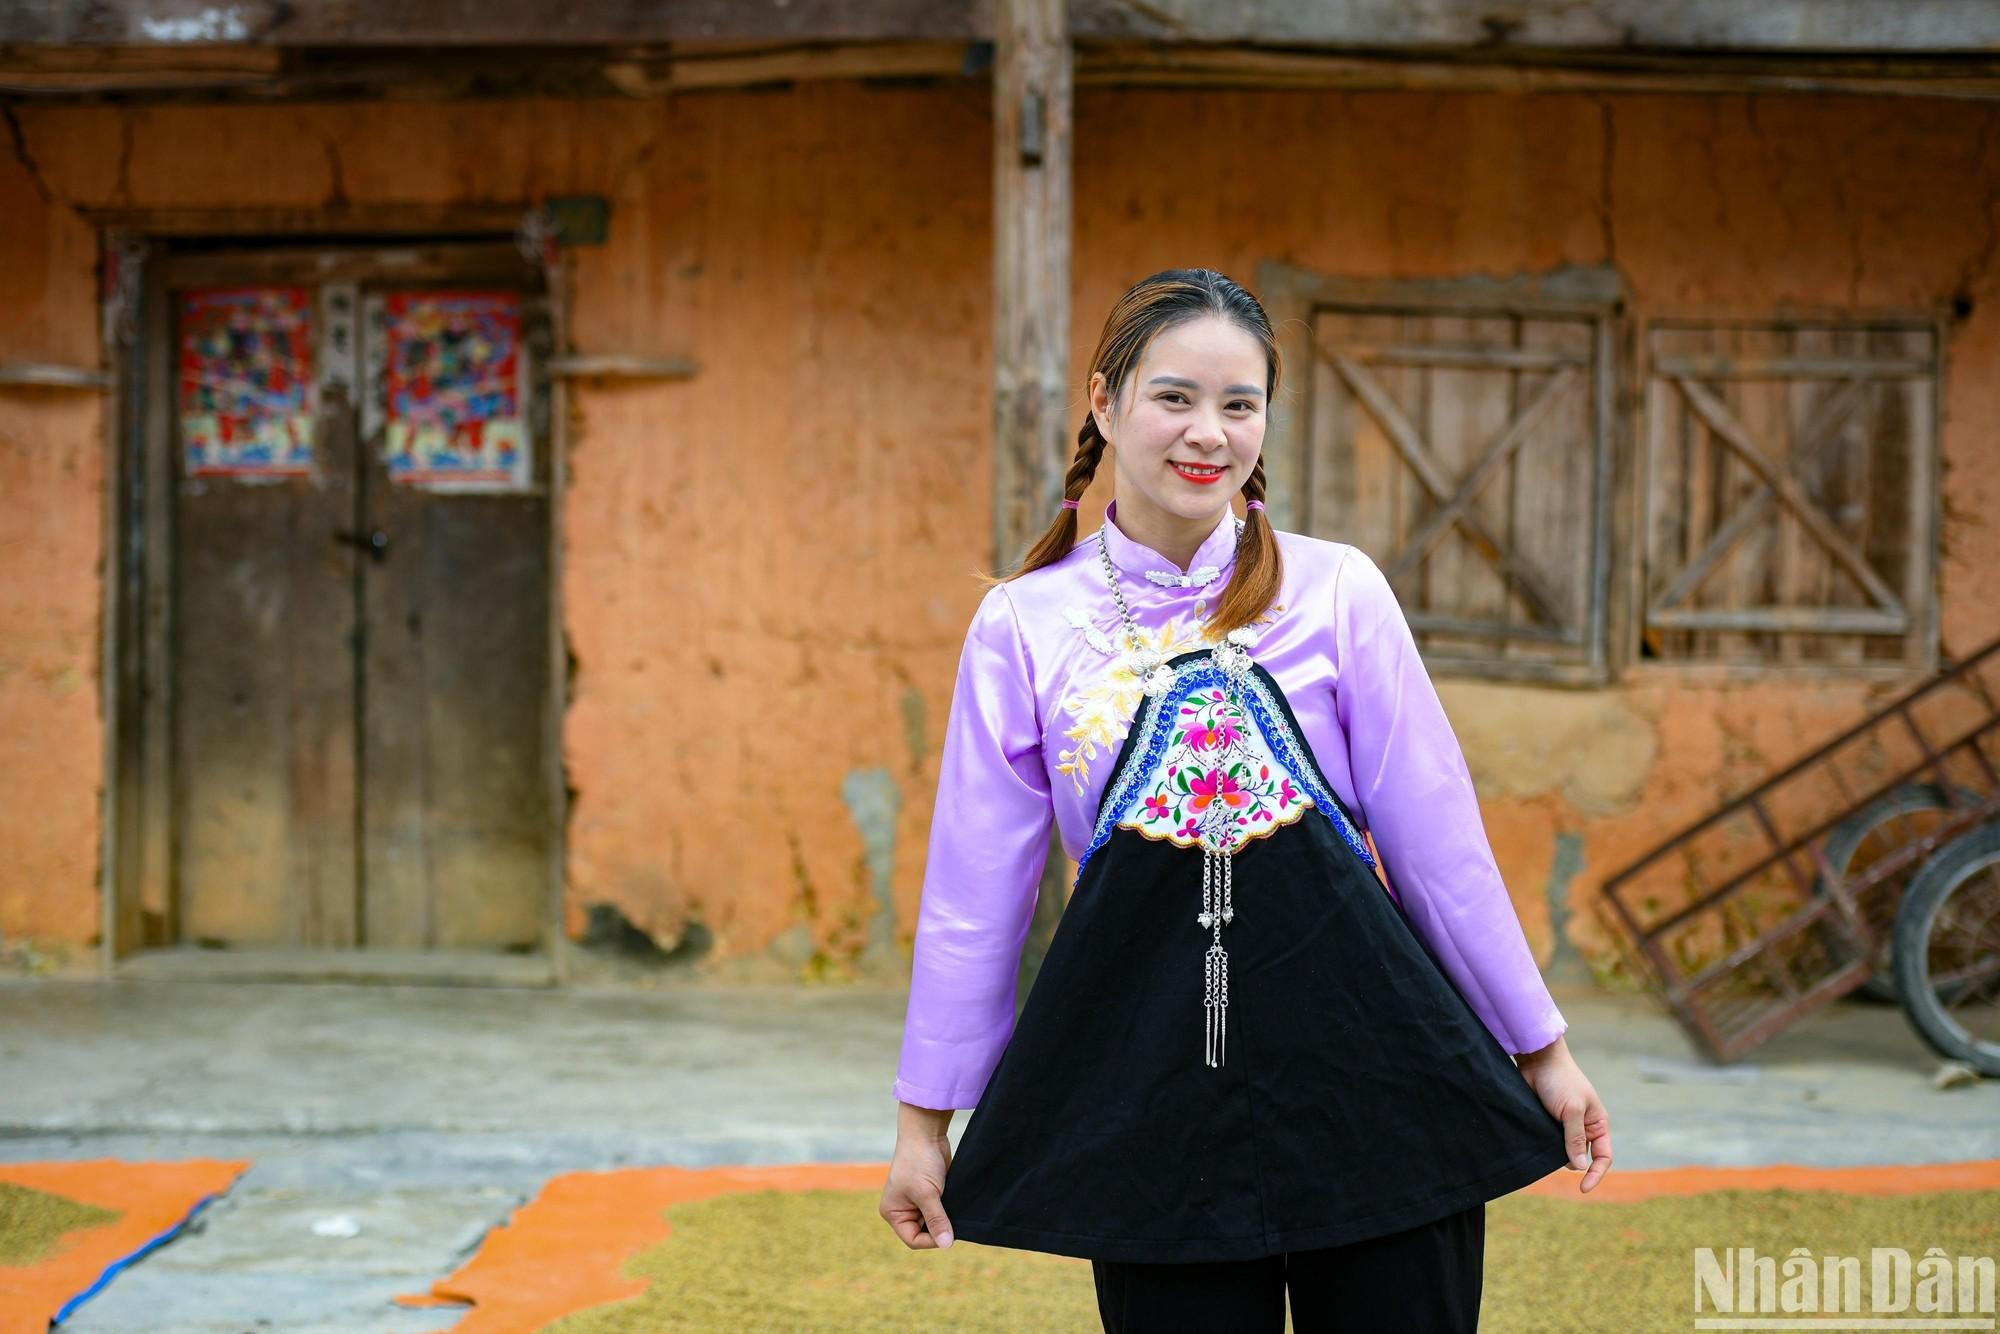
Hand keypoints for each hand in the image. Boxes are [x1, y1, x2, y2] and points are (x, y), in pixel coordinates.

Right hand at [881, 1103, 956, 1248]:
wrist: (926, 1132)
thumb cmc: (919, 1161)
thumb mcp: (927, 1194)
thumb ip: (937, 1220)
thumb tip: (946, 1245)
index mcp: (893, 1212)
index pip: (913, 1239)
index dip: (932, 1240)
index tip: (948, 1232)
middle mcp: (903, 1209)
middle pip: (925, 1232)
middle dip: (939, 1227)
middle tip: (952, 1216)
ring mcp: (916, 1201)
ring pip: (935, 1221)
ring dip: (945, 1217)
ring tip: (951, 1205)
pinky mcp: (930, 1193)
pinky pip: (941, 1210)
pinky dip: (949, 1209)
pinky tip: (954, 1201)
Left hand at [1515, 1035, 1611, 1192]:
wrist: (1537, 1060)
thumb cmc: (1560, 1080)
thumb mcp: (1572, 1110)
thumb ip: (1575, 1138)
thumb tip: (1579, 1166)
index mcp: (1597, 1124)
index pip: (1603, 1157)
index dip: (1595, 1174)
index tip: (1583, 1189)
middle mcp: (1583, 1128)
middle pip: (1580, 1157)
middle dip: (1569, 1160)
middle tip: (1553, 1145)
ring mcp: (1564, 1126)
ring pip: (1561, 1152)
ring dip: (1553, 1152)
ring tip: (1544, 1136)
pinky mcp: (1547, 1124)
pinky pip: (1547, 1143)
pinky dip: (1543, 1146)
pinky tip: (1535, 1140)